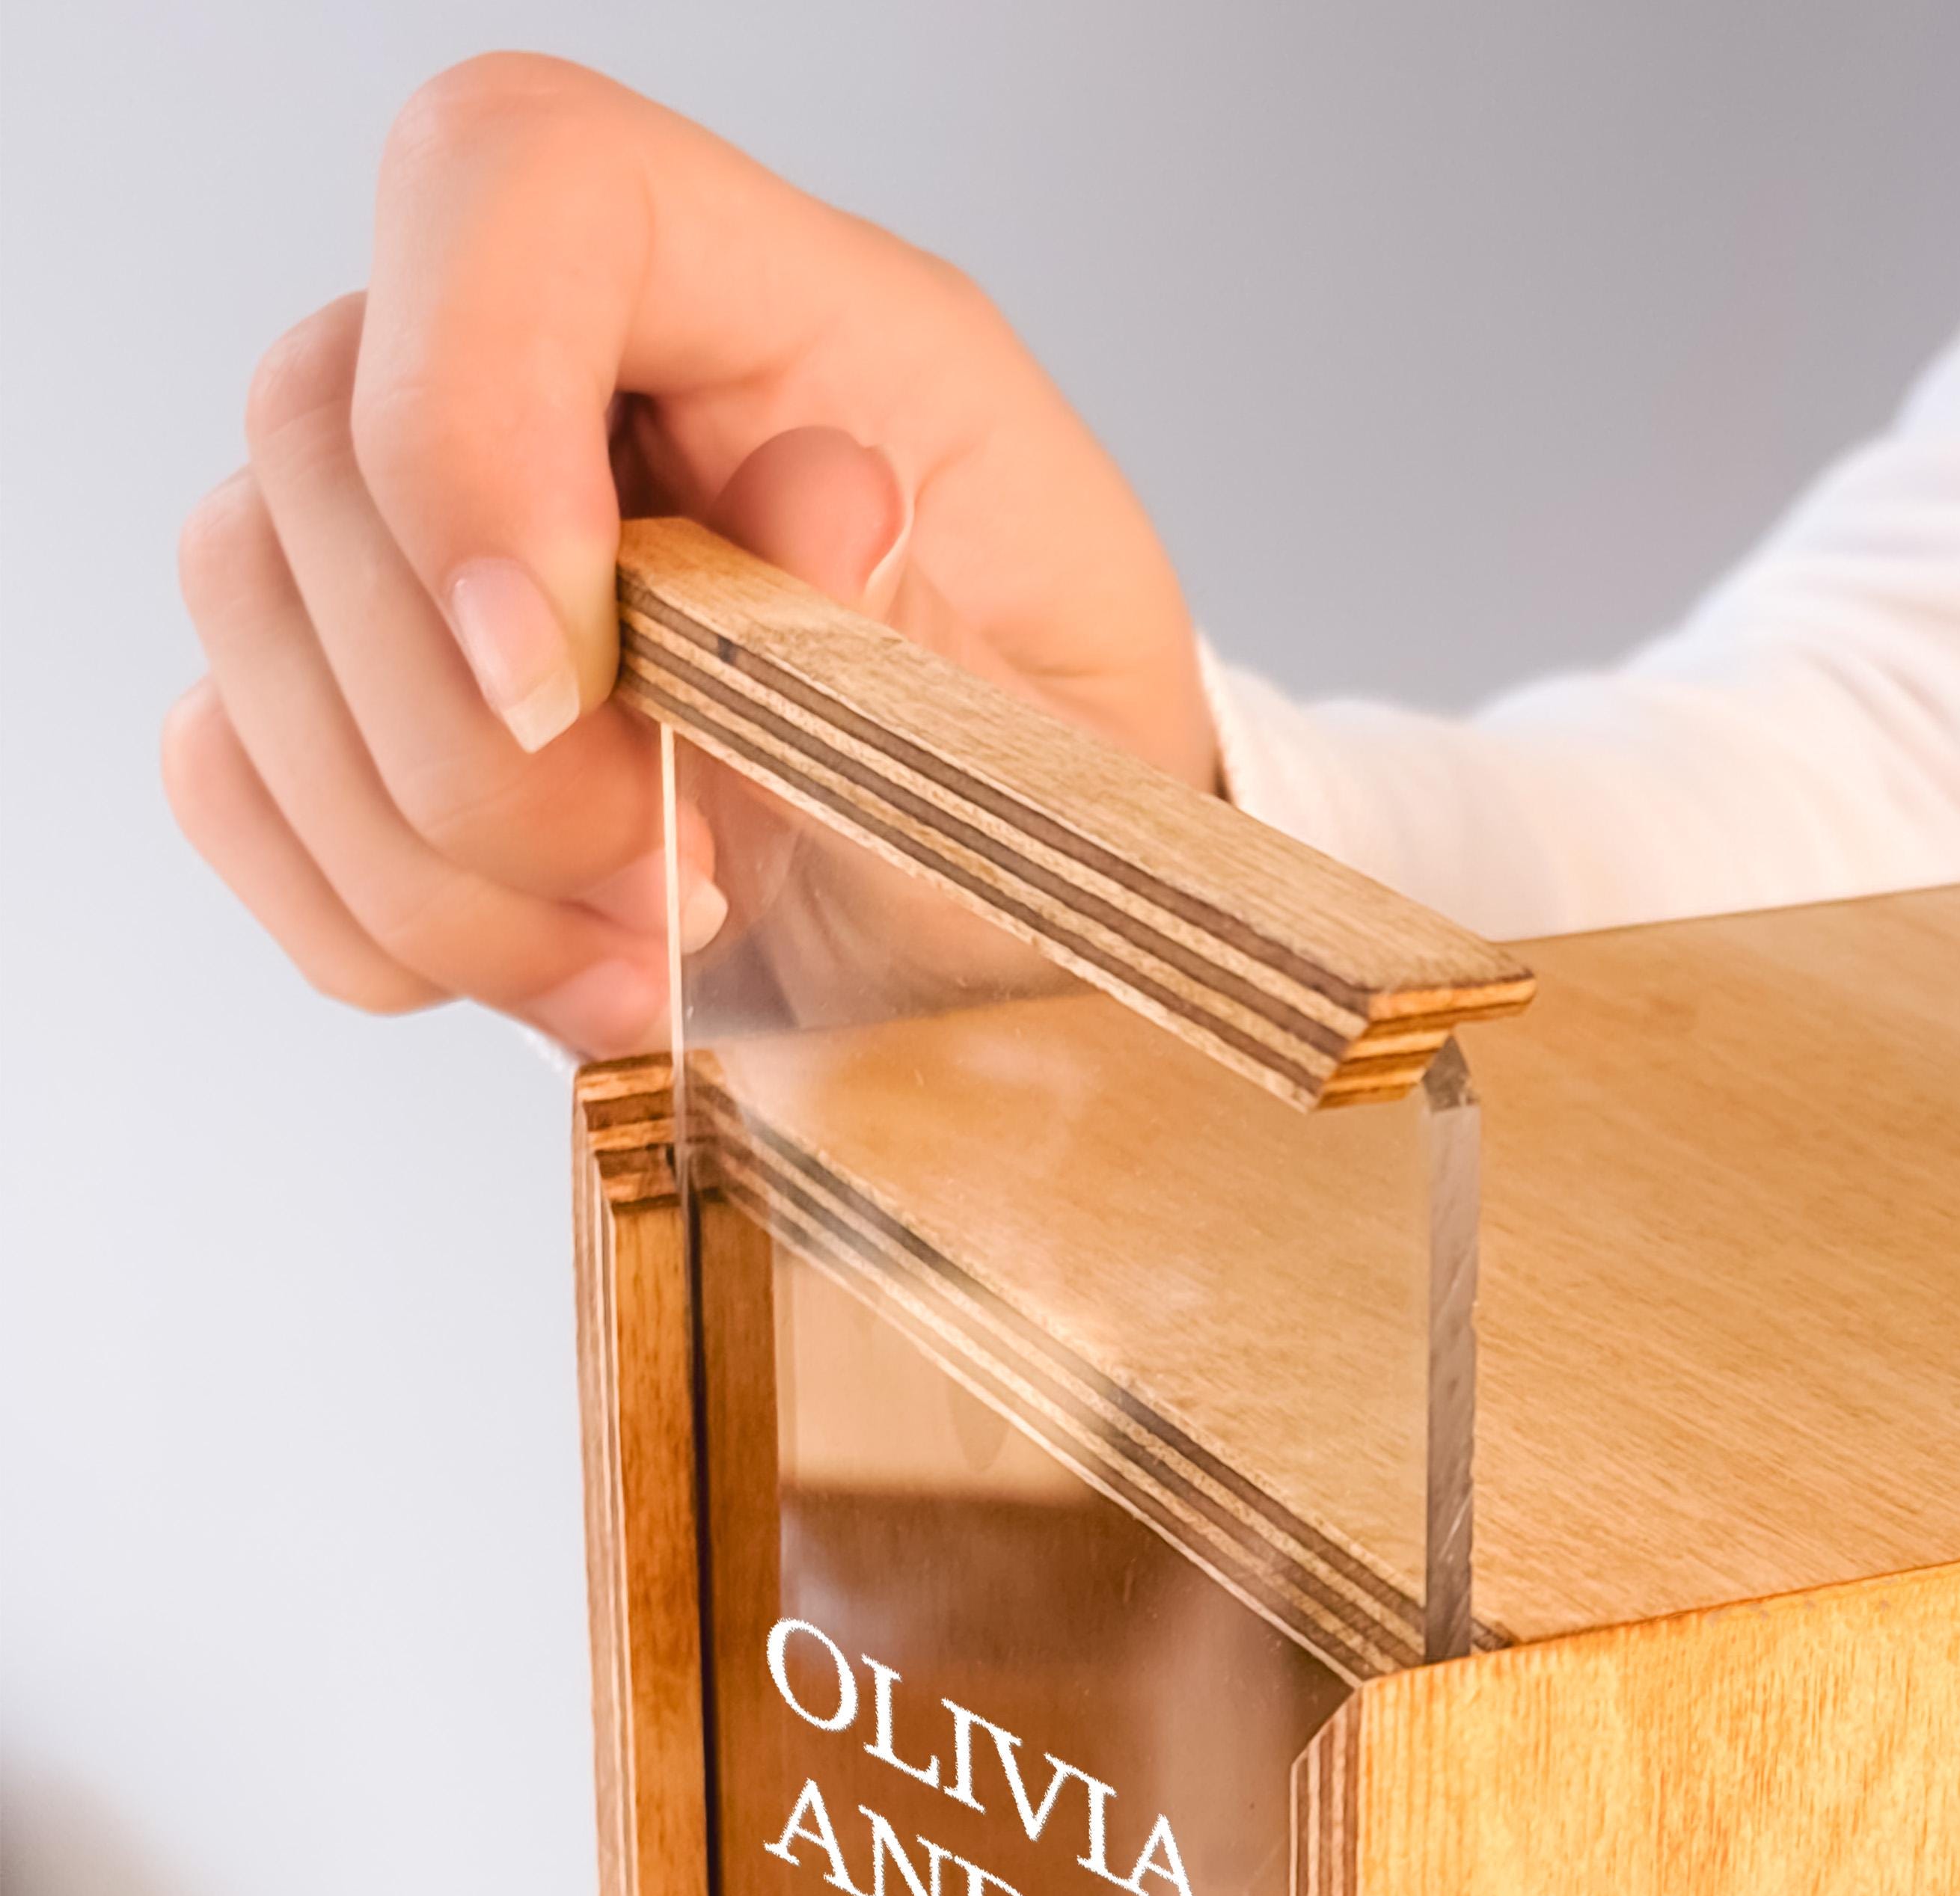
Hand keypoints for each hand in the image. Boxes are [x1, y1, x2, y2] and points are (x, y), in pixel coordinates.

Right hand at [165, 52, 1217, 1056]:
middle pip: (324, 435)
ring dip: (438, 864)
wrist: (994, 912)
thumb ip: (903, 614)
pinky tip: (549, 967)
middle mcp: (568, 377)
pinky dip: (373, 915)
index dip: (472, 419)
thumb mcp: (1053, 711)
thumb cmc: (1040, 786)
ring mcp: (432, 529)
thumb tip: (804, 498)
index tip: (557, 683)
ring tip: (645, 964)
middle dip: (482, 748)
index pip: (518, 187)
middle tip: (677, 897)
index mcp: (782, 306)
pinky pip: (229, 768)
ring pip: (252, 617)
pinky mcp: (360, 691)